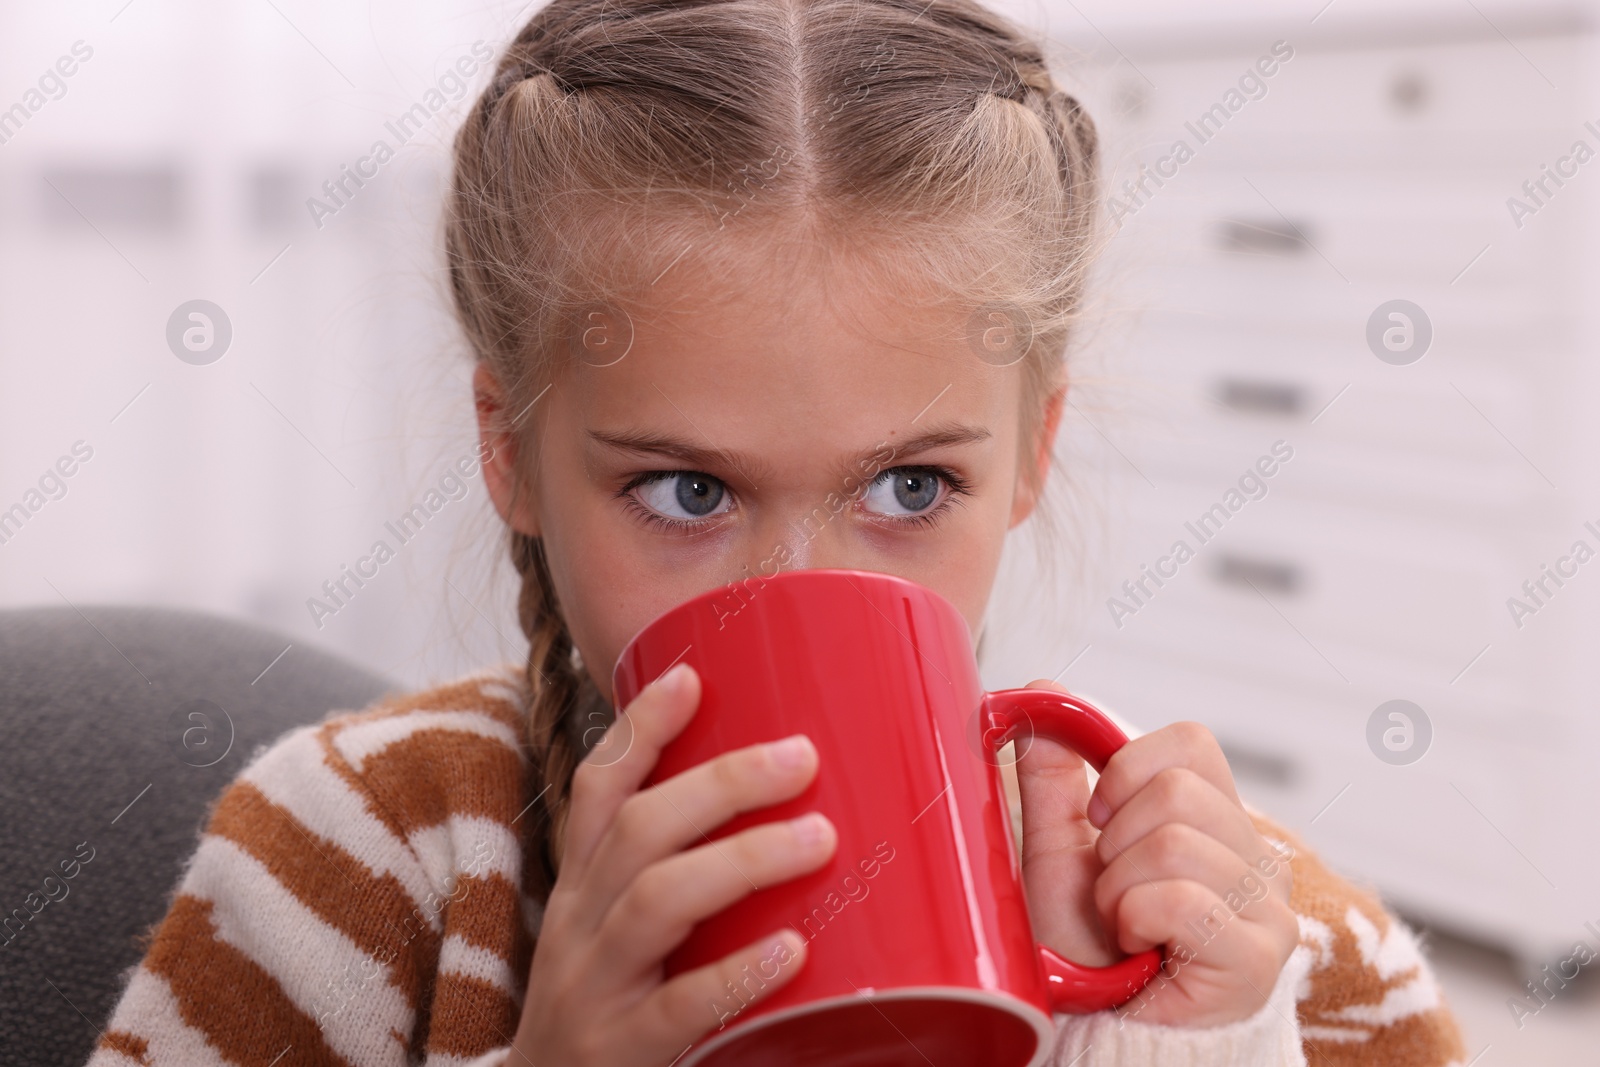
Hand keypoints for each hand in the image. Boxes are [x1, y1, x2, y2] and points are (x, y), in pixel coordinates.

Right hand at [510, 663, 836, 1065]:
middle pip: (639, 830)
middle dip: (721, 783)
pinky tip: (791, 950)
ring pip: (656, 901)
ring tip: (818, 836)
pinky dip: (736, 973)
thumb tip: (788, 813)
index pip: (598, 789)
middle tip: (802, 756)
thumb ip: (676, 875)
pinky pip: (678, 1006)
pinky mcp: (621, 1051)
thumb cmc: (607, 1005)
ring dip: (741, 860)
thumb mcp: (614, 931)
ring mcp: (595, 987)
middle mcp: (580, 924)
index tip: (692, 675)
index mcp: (582, 886)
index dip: (641, 728)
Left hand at [1014, 679, 1296, 1027]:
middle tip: (1114, 890)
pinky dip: (1137, 919)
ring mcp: (1265, 906)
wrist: (1097, 1027)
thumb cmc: (1088, 950)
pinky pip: (1181, 898)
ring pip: (1173, 841)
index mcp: (1214, 819)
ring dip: (1119, 888)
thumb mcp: (1057, 851)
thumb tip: (1041, 692)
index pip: (1191, 742)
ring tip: (1125, 925)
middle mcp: (1255, 856)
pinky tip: (1142, 949)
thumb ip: (1053, 777)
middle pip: (1176, 790)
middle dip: (1115, 842)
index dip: (1128, 768)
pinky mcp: (1258, 956)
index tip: (1098, 821)